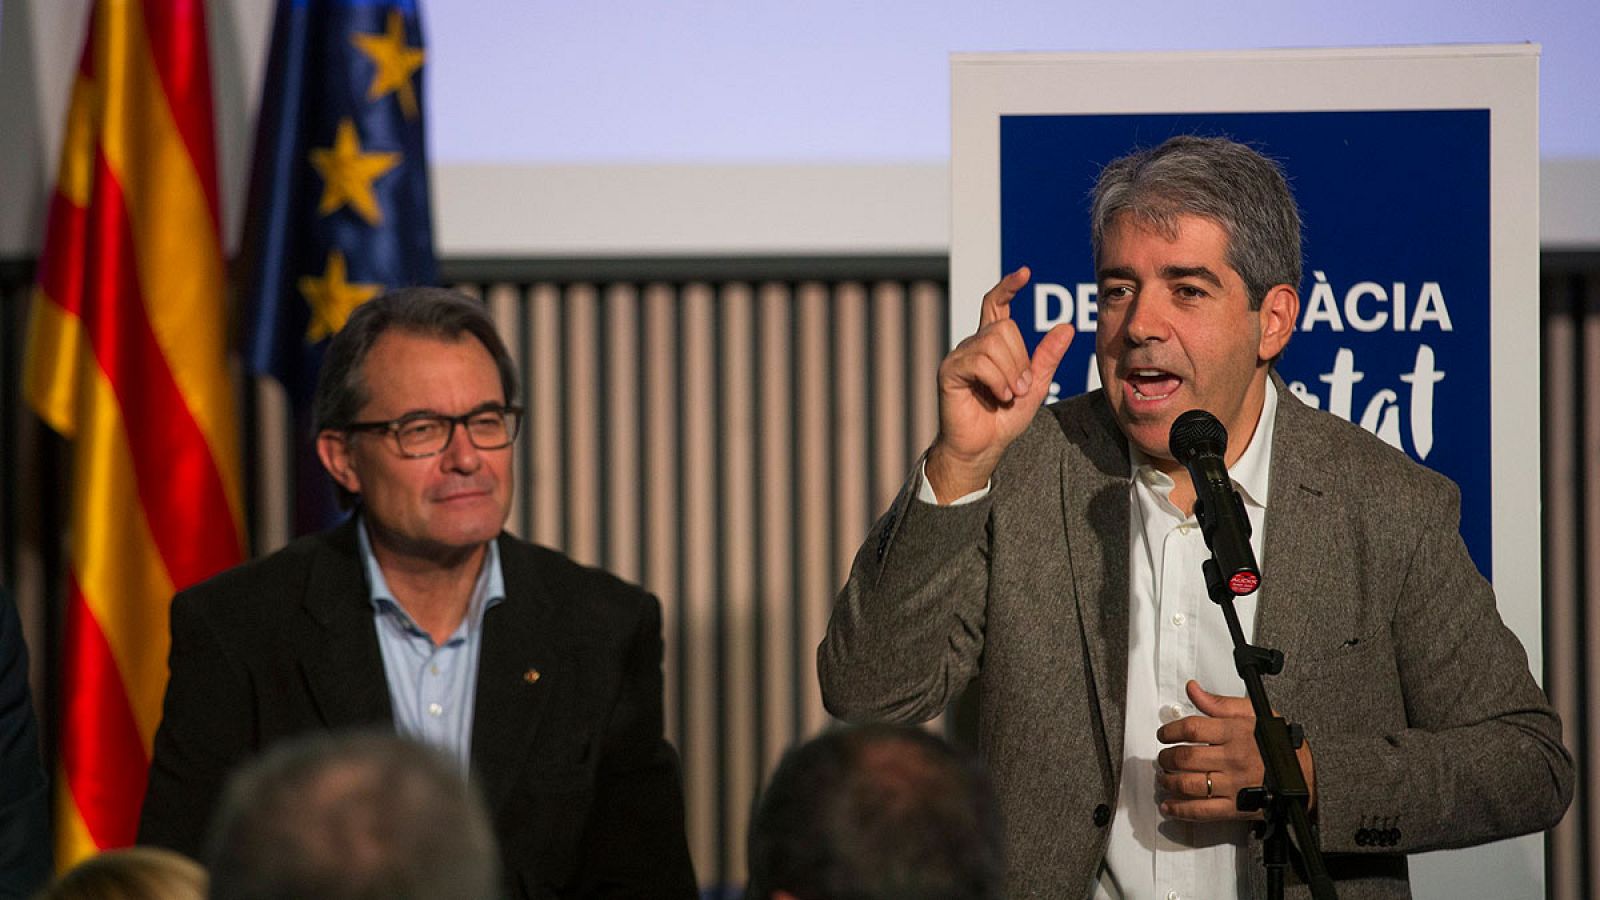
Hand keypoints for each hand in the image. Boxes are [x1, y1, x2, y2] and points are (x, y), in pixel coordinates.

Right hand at [924, 267, 1074, 501]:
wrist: (982, 448)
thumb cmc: (1003, 419)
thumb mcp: (1035, 386)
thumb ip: (1047, 357)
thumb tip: (1066, 326)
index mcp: (992, 344)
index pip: (996, 303)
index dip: (1008, 286)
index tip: (1025, 273)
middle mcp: (973, 344)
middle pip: (1005, 327)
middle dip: (1021, 359)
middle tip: (1020, 388)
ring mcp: (959, 356)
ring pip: (994, 343)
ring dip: (1011, 373)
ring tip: (1009, 395)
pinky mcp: (950, 371)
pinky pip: (980, 362)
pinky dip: (997, 381)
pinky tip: (998, 397)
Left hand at [1155, 680, 1315, 820]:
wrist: (1304, 775)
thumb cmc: (1279, 743)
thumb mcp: (1253, 713)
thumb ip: (1219, 703)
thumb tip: (1193, 689)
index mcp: (1235, 733)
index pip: (1191, 729)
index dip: (1170, 731)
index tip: (1164, 734)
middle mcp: (1232, 759)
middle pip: (1185, 758)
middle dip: (1166, 758)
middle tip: (1164, 757)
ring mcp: (1233, 784)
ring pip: (1188, 784)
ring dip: (1169, 782)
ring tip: (1165, 778)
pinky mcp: (1236, 807)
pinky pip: (1201, 811)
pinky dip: (1180, 810)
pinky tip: (1170, 805)